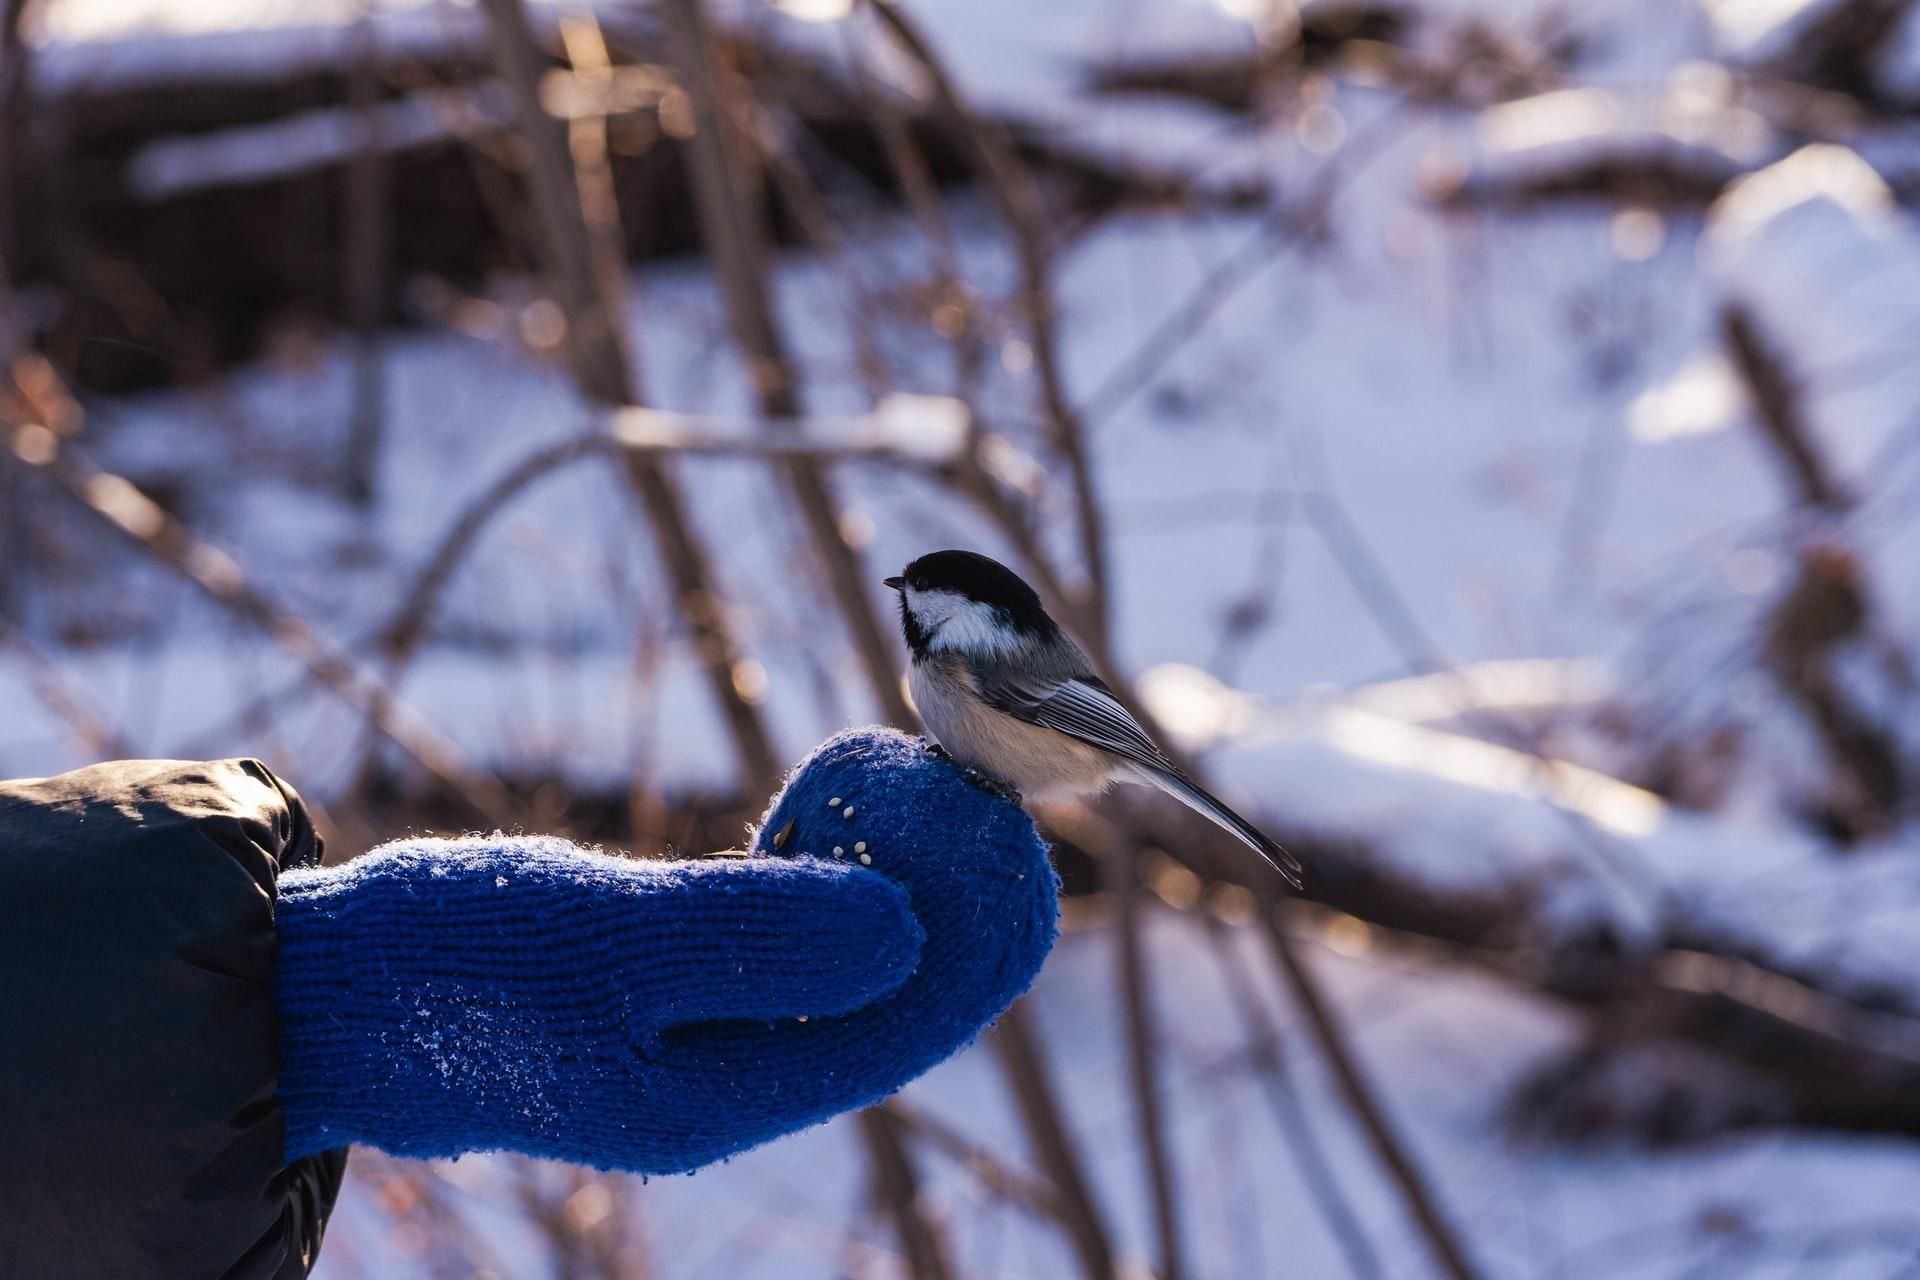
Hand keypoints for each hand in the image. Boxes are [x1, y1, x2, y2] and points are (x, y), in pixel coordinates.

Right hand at [274, 727, 1058, 1172]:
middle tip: (982, 795)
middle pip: (882, 998)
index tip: (1017, 836)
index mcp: (724, 1095)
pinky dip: (810, 881)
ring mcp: (688, 1041)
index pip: (904, 1027)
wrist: (318, 988)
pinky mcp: (655, 996)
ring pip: (831, 968)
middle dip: (947, 902)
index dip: (980, 935)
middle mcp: (723, 1080)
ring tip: (916, 787)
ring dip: (883, 882)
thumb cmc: (449, 964)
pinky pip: (770, 948)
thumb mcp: (607, 942)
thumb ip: (756, 937)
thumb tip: (911, 927)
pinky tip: (818, 814)